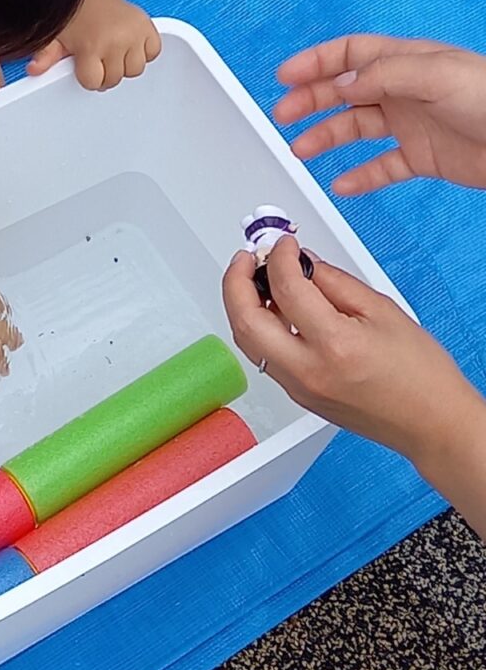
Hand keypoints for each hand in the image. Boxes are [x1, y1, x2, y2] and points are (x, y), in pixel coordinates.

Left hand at [28, 0, 160, 90]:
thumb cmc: (73, 14)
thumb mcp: (55, 37)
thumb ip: (46, 56)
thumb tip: (35, 69)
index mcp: (91, 45)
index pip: (94, 82)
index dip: (88, 78)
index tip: (84, 68)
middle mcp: (115, 39)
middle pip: (115, 78)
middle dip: (105, 73)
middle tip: (98, 59)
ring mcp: (133, 33)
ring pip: (135, 69)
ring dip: (125, 64)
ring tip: (112, 52)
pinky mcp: (147, 26)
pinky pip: (153, 52)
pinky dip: (144, 51)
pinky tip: (129, 45)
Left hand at [222, 236, 484, 463]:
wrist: (432, 423)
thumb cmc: (420, 374)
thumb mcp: (382, 310)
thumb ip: (333, 281)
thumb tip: (301, 261)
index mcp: (335, 344)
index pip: (287, 289)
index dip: (280, 258)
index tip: (284, 245)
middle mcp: (309, 370)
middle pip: (246, 320)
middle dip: (236, 282)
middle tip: (246, 259)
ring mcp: (298, 388)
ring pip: (247, 341)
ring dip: (241, 305)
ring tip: (254, 279)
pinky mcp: (297, 396)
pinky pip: (262, 355)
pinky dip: (257, 327)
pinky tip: (270, 309)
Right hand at [275, 34, 485, 193]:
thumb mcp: (437, 74)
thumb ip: (383, 74)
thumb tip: (341, 82)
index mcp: (406, 63)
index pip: (349, 54)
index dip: (315, 62)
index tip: (286, 75)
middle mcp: (405, 91)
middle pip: (344, 91)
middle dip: (309, 100)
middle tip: (284, 113)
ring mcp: (413, 124)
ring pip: (356, 129)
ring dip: (325, 137)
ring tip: (302, 149)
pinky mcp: (424, 157)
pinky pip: (382, 167)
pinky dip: (359, 176)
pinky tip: (343, 183)